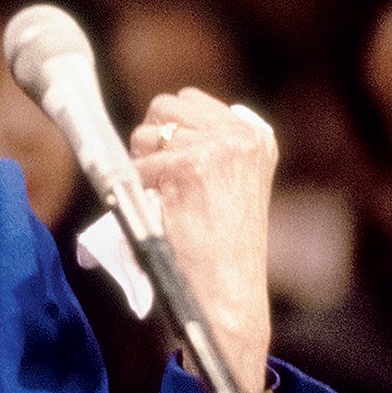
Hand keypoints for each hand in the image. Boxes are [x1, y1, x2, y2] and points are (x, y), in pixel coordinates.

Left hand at [130, 89, 277, 392]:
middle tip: (160, 182)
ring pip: (146, 133)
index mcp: (255, 135)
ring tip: (164, 200)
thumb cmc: (222, 248)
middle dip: (151, 140)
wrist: (227, 291)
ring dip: (142, 165)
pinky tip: (161, 213)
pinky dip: (136, 190)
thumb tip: (158, 126)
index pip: (189, 101)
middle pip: (163, 107)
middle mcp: (240, 136)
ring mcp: (215, 148)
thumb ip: (208, 148)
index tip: (171, 163)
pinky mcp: (188, 167)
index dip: (169, 130)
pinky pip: (137, 167)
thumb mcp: (231, 185)